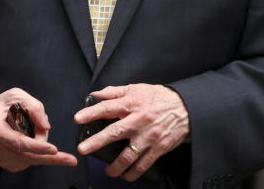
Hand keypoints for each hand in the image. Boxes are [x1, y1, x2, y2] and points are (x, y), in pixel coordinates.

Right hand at [0, 88, 77, 171]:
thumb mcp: (14, 96)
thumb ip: (33, 107)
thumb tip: (46, 126)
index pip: (19, 142)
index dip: (37, 147)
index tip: (53, 149)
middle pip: (29, 157)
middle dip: (52, 159)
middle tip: (70, 159)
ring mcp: (3, 159)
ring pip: (32, 158)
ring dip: (41, 146)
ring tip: (34, 128)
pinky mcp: (7, 164)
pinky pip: (28, 160)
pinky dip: (34, 151)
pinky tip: (29, 139)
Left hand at [74, 84, 188, 181]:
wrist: (185, 107)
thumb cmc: (158, 97)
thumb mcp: (136, 88)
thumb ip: (115, 92)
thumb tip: (96, 94)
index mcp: (131, 104)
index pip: (107, 107)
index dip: (91, 113)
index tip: (78, 119)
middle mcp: (138, 120)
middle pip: (115, 132)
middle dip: (97, 142)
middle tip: (83, 149)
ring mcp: (148, 136)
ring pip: (129, 155)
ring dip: (116, 166)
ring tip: (107, 171)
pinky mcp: (158, 148)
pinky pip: (143, 164)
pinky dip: (133, 173)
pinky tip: (125, 176)